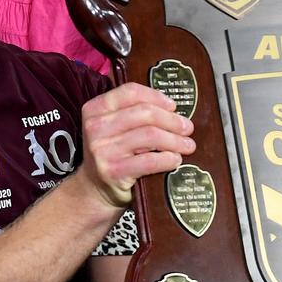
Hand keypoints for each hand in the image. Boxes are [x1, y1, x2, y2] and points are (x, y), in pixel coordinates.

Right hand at [78, 83, 195, 207]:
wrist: (95, 189)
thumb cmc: (111, 154)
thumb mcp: (113, 128)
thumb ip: (133, 113)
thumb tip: (172, 109)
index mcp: (94, 109)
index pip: (130, 92)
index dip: (156, 96)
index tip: (173, 106)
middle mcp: (95, 127)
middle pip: (144, 113)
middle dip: (172, 120)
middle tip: (187, 128)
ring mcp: (102, 150)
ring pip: (150, 135)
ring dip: (175, 140)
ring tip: (187, 145)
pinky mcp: (113, 171)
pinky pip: (149, 160)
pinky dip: (168, 159)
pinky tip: (175, 159)